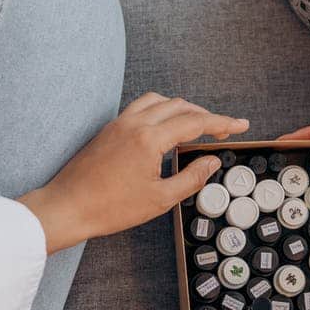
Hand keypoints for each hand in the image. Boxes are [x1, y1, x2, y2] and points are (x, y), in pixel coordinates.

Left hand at [18, 93, 248, 252]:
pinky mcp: (109, 129)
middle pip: (180, 106)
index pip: (195, 122)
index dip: (222, 122)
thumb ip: (191, 177)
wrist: (68, 207)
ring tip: (196, 125)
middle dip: (205, 115)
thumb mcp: (159, 199)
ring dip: (182, 108)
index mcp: (149, 139)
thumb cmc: (109, 207)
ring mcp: (119, 123)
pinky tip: (165, 128)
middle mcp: (134, 123)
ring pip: (159, 101)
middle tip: (223, 129)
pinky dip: (160, 110)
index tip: (241, 125)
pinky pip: (141, 107)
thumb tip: (211, 162)